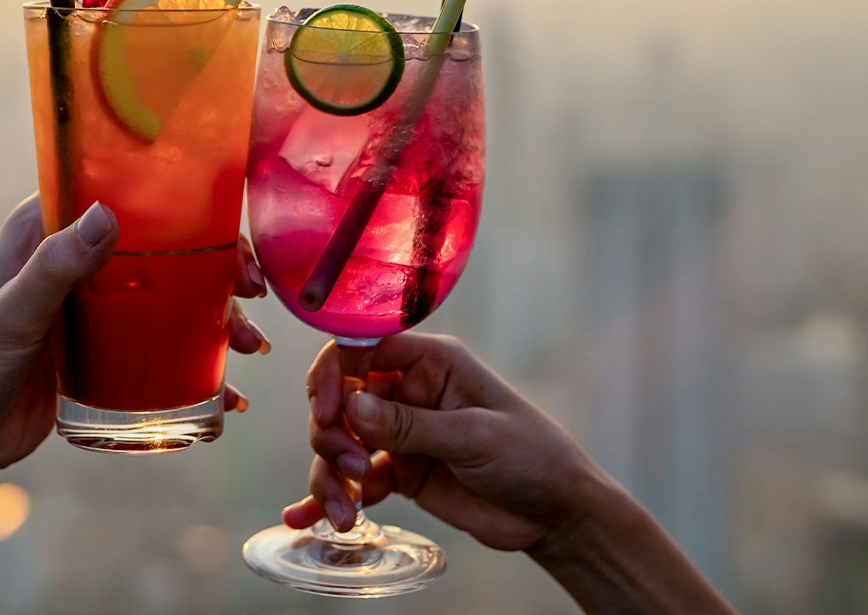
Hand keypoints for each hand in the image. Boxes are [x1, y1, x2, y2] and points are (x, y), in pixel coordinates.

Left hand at [0, 194, 269, 475]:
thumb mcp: (11, 317)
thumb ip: (53, 269)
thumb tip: (107, 215)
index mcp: (44, 232)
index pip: (120, 193)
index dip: (179, 201)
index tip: (226, 226)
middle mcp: (74, 260)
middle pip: (161, 246)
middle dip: (216, 266)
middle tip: (251, 292)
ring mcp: (92, 308)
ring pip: (170, 297)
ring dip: (217, 317)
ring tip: (249, 347)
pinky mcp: (103, 353)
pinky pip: (160, 347)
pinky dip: (198, 365)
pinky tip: (230, 393)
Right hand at [283, 332, 601, 552]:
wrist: (554, 514)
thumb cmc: (530, 456)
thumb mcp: (473, 437)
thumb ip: (410, 425)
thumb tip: (351, 407)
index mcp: (431, 362)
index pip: (362, 349)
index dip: (334, 376)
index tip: (328, 413)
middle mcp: (408, 391)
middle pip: (341, 400)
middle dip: (331, 435)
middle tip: (350, 470)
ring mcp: (400, 433)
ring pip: (339, 442)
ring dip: (330, 475)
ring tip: (345, 513)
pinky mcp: (397, 471)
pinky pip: (351, 479)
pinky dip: (332, 498)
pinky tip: (313, 519)